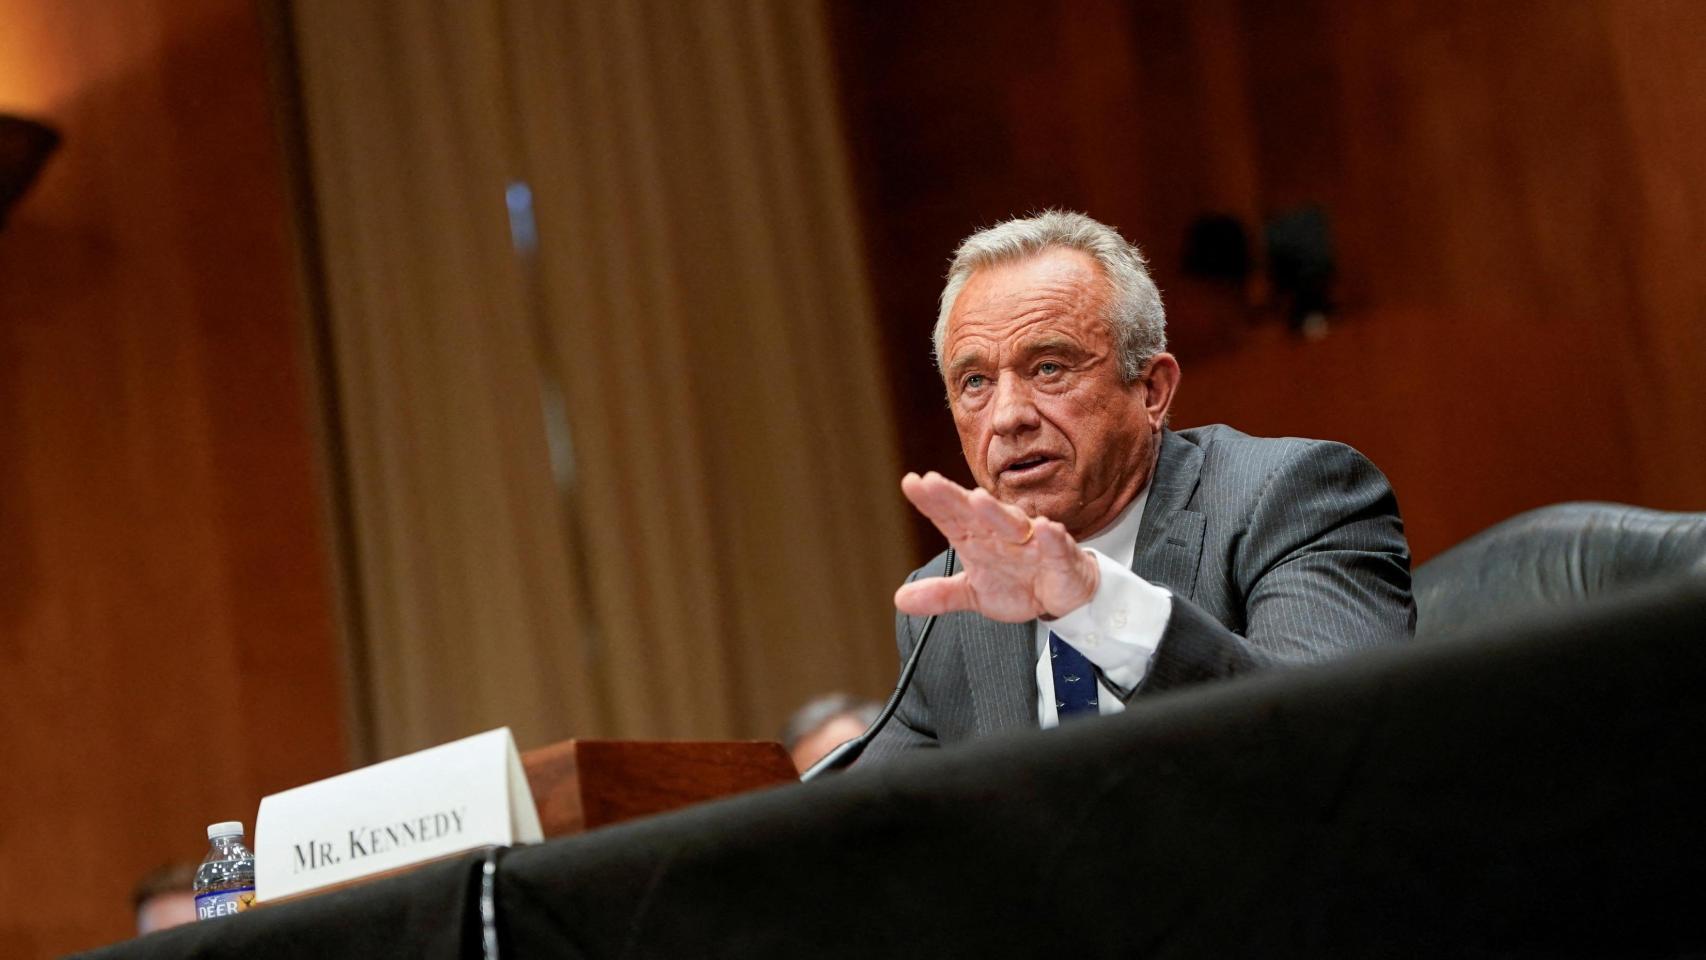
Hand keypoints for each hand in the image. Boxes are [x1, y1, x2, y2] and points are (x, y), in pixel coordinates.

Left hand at [894, 471, 1098, 621]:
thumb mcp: (973, 592)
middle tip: (931, 483)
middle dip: (953, 497)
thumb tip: (900, 599)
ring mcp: (1031, 541)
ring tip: (977, 499)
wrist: (1061, 595)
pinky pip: (1056, 546)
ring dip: (995, 511)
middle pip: (974, 512)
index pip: (950, 516)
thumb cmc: (1017, 582)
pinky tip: (1046, 528)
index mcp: (977, 537)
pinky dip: (1051, 538)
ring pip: (1012, 523)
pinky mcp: (1060, 556)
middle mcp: (1001, 532)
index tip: (910, 483)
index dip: (930, 501)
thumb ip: (940, 594)